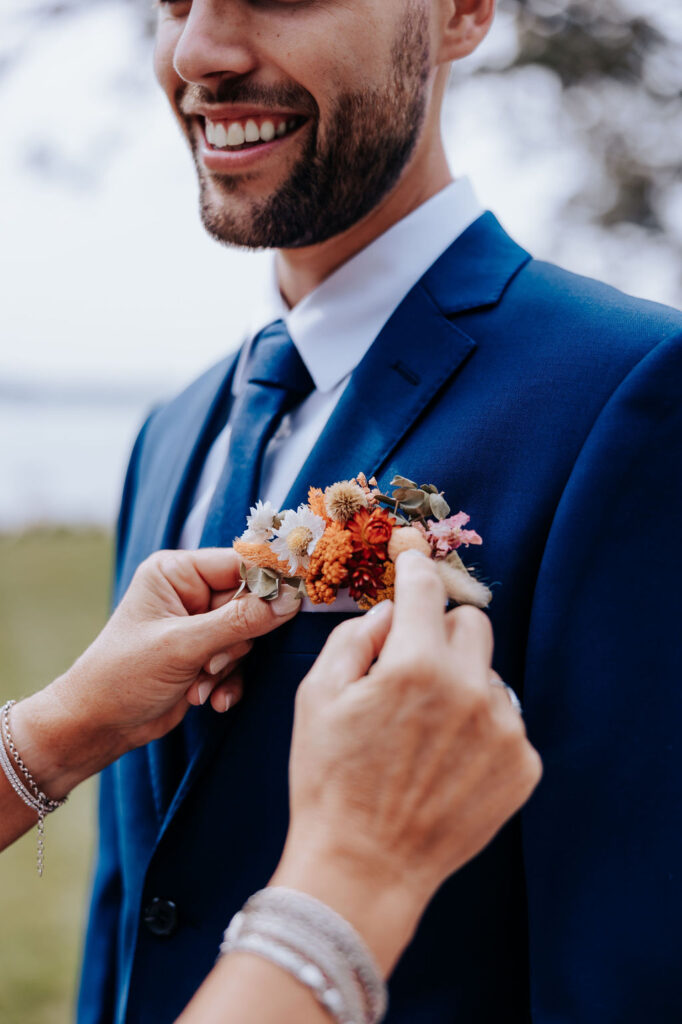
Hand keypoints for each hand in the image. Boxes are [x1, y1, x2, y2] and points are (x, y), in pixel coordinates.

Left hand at [10, 548, 300, 797]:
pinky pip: (237, 660)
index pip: (239, 564)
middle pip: (248, 602)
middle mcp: (189, 593)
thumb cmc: (123, 675)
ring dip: (228, 665)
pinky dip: (227, 681)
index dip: (268, 584)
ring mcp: (197, 625)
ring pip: (246, 636)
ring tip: (201, 683)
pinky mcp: (203, 655)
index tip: (295, 600)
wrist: (97, 726)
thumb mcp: (183, 645)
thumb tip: (290, 600)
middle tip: (213, 662)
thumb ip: (241, 621)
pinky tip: (209, 699)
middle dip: (236, 640)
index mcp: (176, 573)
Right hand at [273, 550, 541, 972]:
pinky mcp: (523, 766)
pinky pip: (504, 720)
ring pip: (487, 675)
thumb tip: (388, 612)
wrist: (365, 867)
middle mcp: (470, 690)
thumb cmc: (330, 781)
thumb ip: (355, 637)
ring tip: (424, 733)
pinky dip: (478, 728)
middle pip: (471, 623)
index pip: (424, 590)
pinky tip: (446, 761)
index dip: (414, 567)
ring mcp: (504, 730)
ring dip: (459, 685)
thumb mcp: (316, 697)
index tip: (412, 555)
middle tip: (410, 665)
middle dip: (439, 632)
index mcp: (415, 665)